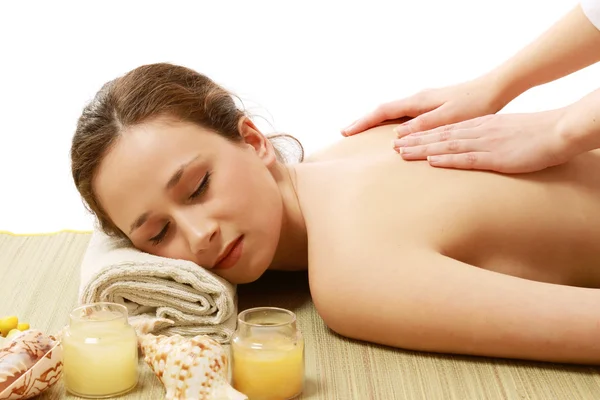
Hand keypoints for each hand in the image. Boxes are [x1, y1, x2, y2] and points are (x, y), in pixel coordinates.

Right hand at [341, 76, 504, 136]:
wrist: (495, 88)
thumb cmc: (475, 103)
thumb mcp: (449, 117)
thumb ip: (423, 126)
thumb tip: (397, 134)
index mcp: (418, 102)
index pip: (383, 111)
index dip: (364, 122)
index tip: (346, 131)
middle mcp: (418, 100)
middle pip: (383, 110)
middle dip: (364, 121)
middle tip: (346, 131)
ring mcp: (424, 102)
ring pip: (392, 112)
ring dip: (375, 121)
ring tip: (362, 131)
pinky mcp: (432, 106)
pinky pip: (403, 114)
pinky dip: (390, 121)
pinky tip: (392, 129)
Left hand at [391, 110, 571, 173]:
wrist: (557, 130)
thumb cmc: (534, 133)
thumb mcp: (505, 132)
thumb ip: (487, 139)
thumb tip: (475, 148)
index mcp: (480, 125)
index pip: (445, 129)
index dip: (423, 134)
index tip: (404, 138)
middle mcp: (477, 131)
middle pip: (440, 136)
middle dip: (415, 141)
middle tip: (393, 146)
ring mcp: (485, 143)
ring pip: (447, 146)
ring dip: (423, 150)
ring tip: (402, 153)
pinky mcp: (495, 156)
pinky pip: (467, 158)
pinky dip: (447, 159)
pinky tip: (432, 161)